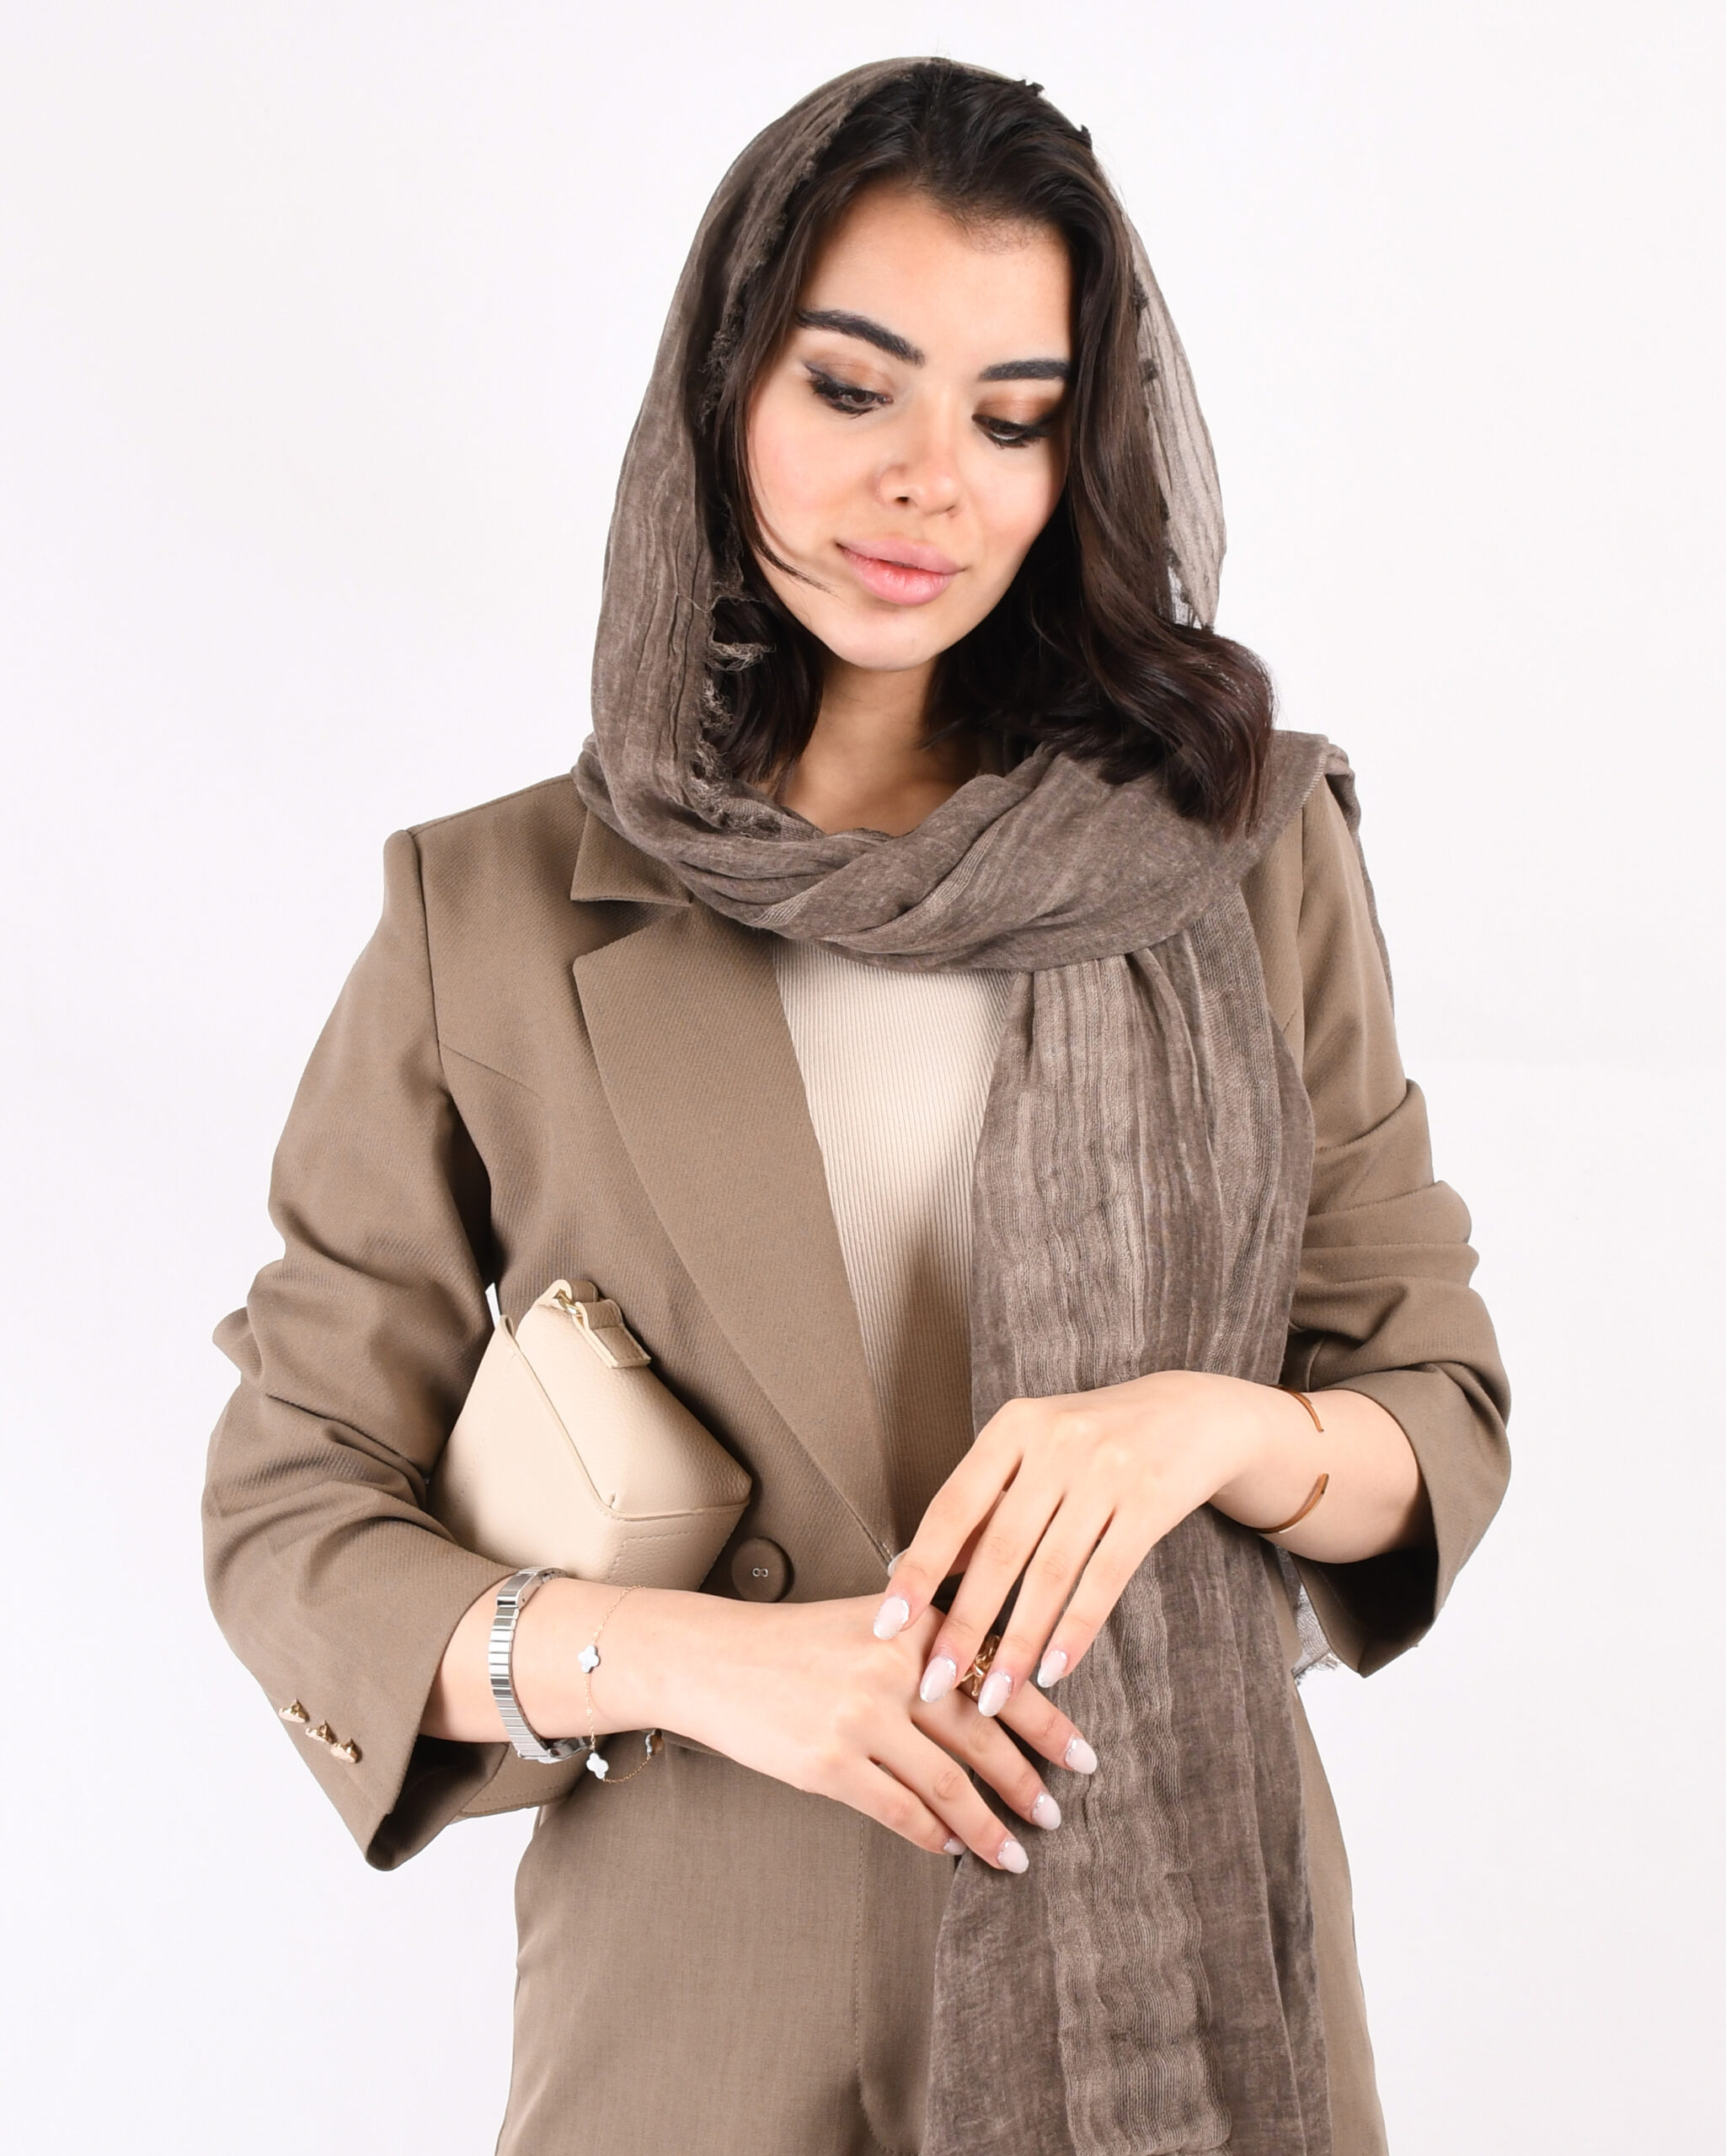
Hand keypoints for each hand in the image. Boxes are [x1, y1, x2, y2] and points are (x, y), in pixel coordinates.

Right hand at [649, 1591, 1097, 1871]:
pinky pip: (899, 1812)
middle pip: (982, 1735)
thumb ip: (929, 1632)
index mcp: (912, 1623)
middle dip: (1028, 1782)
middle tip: (1055, 1812)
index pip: (998, 1676)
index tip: (1082, 1754)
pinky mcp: (829, 1764)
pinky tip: (952, 1848)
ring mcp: (859, 1717)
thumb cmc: (793, 1643)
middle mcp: (892, 1666)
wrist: (712, 1660)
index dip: (1047, 1722)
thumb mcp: (869, 1615)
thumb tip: (996, 1673)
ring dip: (989, 1826)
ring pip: (948, 1784)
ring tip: (1015, 1852)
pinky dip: (933, 1836)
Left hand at [872, 1371, 1309, 1721]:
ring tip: (994, 1695)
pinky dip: (1076, 1630)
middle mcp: (1056, 1442)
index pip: (953, 1506)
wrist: (1194, 1414)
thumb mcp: (1033, 1453)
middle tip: (935, 1682)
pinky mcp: (1151, 1501)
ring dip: (1018, 1643)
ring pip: (1051, 1572)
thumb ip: (984, 1507)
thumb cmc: (1094, 1442)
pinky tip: (1054, 1671)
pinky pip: (1105, 1578)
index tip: (887, 1624)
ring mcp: (1107, 1470)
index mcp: (1014, 1427)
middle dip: (964, 1624)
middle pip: (1000, 1548)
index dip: (919, 1568)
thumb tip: (911, 1571)